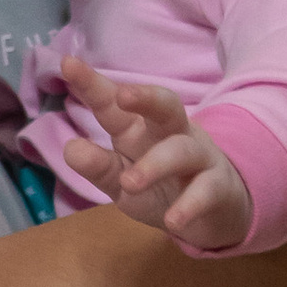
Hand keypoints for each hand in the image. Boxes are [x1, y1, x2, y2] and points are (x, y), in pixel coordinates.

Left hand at [58, 53, 251, 247]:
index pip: (115, 104)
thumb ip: (98, 166)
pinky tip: (172, 222)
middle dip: (146, 97)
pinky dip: (190, 205)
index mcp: (139, 129)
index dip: (93, 84)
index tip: (68, 64)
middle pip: (165, 106)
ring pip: (181, 150)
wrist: (215, 213)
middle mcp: (171, 133)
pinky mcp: (219, 186)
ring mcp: (199, 157)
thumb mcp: (121, 182)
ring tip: (129, 183)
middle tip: (123, 96)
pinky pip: (206, 191)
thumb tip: (70, 149)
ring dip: (155, 164)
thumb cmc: (161, 188)